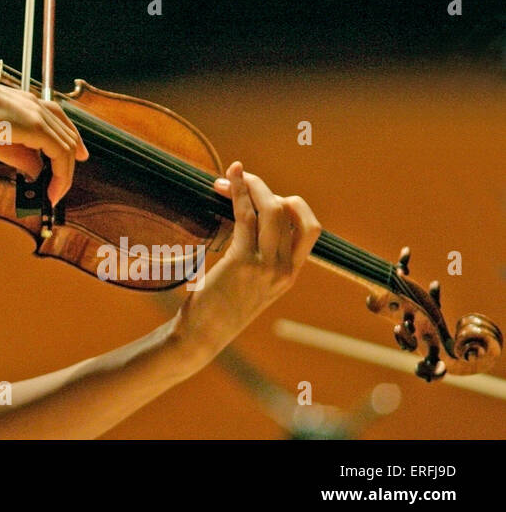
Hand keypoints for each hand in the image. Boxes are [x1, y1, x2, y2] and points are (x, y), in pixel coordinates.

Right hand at [0, 72, 88, 205]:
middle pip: (65, 133)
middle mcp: (32, 105)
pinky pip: (61, 155)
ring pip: (66, 147)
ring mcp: (37, 114)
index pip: (55, 117)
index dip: (68, 136)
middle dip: (68, 161)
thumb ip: (16, 155)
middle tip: (63, 184)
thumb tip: (35, 169)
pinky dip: (61, 176)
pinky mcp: (39, 127)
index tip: (74, 155)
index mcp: (19, 102)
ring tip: (54, 196)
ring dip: (63, 175)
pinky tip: (52, 192)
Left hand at [170, 161, 321, 363]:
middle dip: (265, 187)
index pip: (309, 228)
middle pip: (291, 211)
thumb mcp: (249, 286)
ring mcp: (267, 267)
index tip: (262, 194)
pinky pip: (246, 216)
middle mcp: (285, 270)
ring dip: (251, 184)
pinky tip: (226, 181)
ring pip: (271, 209)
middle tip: (238, 178)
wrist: (201, 337)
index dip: (291, 203)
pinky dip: (238, 192)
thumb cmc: (217, 310)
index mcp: (289, 274)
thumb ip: (257, 259)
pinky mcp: (243, 263)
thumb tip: (247, 223)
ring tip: (230, 174)